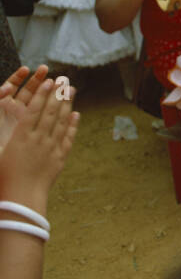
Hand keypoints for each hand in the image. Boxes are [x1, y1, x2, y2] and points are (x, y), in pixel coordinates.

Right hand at [0, 74, 77, 206]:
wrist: (22, 198)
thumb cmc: (4, 177)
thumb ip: (5, 133)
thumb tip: (5, 107)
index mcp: (21, 136)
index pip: (34, 110)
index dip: (43, 94)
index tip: (50, 81)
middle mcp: (38, 139)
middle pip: (50, 112)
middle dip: (58, 94)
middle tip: (65, 79)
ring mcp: (51, 148)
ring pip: (61, 122)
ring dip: (68, 105)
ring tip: (72, 90)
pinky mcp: (59, 158)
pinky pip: (68, 138)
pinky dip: (72, 126)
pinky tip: (76, 115)